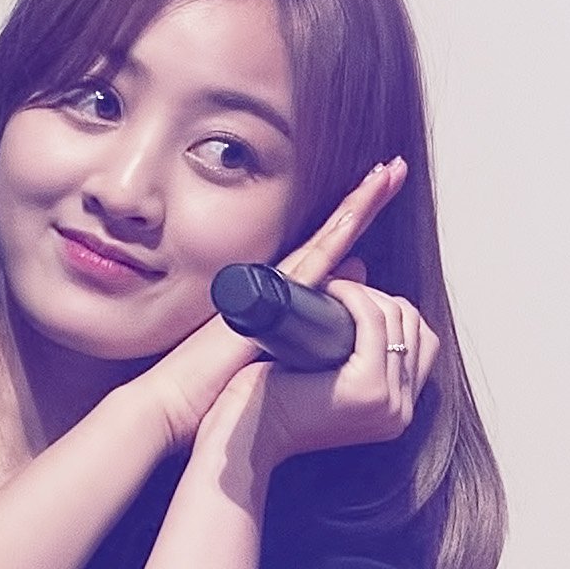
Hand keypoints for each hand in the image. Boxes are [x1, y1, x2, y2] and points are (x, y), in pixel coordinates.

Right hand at [131, 158, 412, 448]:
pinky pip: (317, 256)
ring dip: (359, 204)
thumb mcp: (268, 355)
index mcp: (279, 296)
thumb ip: (300, 331)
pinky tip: (362, 208)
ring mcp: (276, 286)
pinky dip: (341, 230)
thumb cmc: (208, 387)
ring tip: (390, 174)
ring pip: (329, 236)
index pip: (325, 250)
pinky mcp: (275, 299)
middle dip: (362, 199)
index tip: (378, 192)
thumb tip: (341, 302)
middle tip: (394, 170)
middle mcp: (279, 282)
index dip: (351, 221)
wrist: (175, 399)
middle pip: (332, 233)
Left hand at [219, 266, 440, 468]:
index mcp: (395, 409)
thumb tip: (358, 270)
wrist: (248, 436)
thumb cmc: (274, 403)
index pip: (423, 342)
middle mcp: (400, 410)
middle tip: (339, 292)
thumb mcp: (324, 368)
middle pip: (415, 327)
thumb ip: (350, 335)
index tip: (355, 299)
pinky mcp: (368, 389)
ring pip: (397, 319)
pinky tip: (332, 290)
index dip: (393, 311)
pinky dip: (355, 297)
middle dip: (380, 298)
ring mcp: (389, 402)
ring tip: (331, 291)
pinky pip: (375, 322)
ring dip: (365, 294)